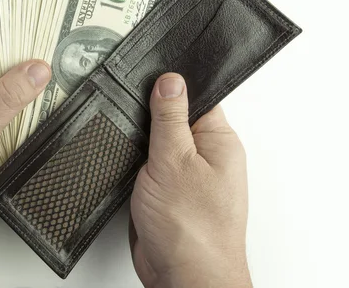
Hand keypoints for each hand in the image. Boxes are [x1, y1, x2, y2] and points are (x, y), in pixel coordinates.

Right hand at [129, 73, 251, 287]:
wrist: (183, 278)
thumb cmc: (193, 230)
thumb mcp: (175, 160)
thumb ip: (170, 118)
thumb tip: (171, 81)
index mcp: (219, 142)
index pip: (197, 98)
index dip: (172, 87)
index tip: (148, 81)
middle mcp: (206, 157)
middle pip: (174, 119)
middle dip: (151, 118)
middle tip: (134, 117)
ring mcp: (186, 176)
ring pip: (158, 144)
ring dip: (142, 145)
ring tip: (132, 147)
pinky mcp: (167, 192)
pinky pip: (149, 167)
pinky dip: (137, 165)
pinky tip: (129, 166)